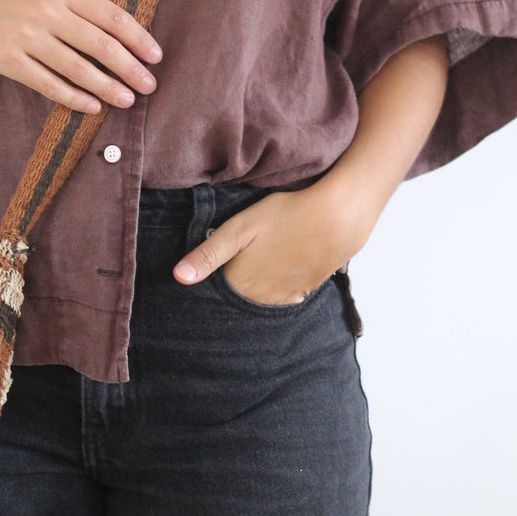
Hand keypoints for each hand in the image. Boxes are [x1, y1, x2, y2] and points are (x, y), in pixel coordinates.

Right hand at [0, 0, 162, 113]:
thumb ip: (77, 4)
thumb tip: (117, 33)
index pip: (111, 16)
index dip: (138, 39)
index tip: (155, 57)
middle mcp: (47, 11)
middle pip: (101, 45)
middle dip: (130, 68)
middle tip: (149, 86)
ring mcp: (26, 37)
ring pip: (78, 69)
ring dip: (107, 88)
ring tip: (127, 100)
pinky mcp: (8, 61)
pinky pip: (49, 85)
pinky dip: (74, 98)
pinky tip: (92, 107)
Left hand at [172, 180, 374, 304]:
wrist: (338, 218)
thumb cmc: (285, 215)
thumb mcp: (239, 228)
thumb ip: (208, 254)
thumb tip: (178, 278)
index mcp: (240, 284)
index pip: (216, 293)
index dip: (213, 279)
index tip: (218, 264)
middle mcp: (260, 299)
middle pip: (238, 299)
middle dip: (233, 287)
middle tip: (243, 259)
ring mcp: (284, 298)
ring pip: (260, 300)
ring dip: (256, 289)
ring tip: (260, 263)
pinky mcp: (304, 292)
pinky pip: (283, 298)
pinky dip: (277, 288)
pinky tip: (279, 269)